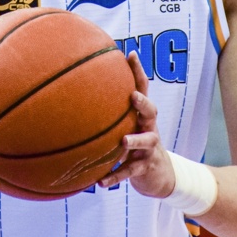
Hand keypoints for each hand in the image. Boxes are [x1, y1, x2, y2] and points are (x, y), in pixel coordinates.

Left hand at [98, 51, 175, 198]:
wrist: (159, 175)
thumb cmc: (136, 145)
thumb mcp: (127, 127)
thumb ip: (110, 113)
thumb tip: (77, 94)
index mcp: (142, 115)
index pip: (142, 89)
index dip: (138, 71)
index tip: (131, 53)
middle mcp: (149, 128)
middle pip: (152, 111)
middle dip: (143, 102)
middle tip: (132, 96)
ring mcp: (149, 148)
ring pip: (146, 141)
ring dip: (135, 140)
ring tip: (123, 141)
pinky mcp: (144, 168)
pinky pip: (129, 172)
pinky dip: (115, 177)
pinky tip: (100, 183)